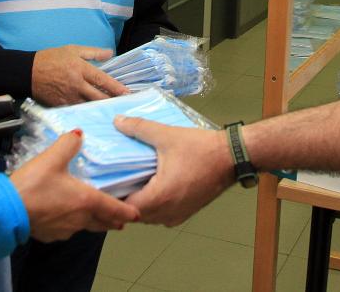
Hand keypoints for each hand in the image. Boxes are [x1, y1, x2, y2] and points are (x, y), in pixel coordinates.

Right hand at [10, 130, 139, 241]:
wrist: (7, 211)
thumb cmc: (32, 186)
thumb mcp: (51, 158)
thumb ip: (68, 144)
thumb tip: (78, 134)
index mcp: (85, 200)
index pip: (113, 208)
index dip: (127, 211)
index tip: (137, 214)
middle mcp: (80, 218)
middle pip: (103, 222)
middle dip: (113, 220)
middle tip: (121, 220)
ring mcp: (65, 229)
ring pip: (86, 227)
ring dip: (94, 223)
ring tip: (97, 218)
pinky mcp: (51, 235)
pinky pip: (68, 230)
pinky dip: (73, 225)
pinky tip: (66, 218)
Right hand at [32, 45, 128, 105]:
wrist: (27, 72)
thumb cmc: (51, 58)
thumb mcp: (72, 49)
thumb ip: (93, 52)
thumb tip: (111, 54)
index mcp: (80, 69)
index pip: (102, 80)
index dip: (116, 87)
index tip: (127, 93)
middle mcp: (77, 85)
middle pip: (99, 97)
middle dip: (112, 101)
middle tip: (123, 103)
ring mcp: (69, 97)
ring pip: (90, 105)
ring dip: (101, 107)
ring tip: (112, 109)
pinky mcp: (62, 105)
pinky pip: (78, 109)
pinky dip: (87, 110)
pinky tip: (94, 112)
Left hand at [113, 116, 233, 225]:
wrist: (233, 157)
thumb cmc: (202, 148)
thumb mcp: (167, 135)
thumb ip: (139, 128)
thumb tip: (117, 121)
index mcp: (160, 197)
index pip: (126, 209)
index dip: (113, 197)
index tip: (106, 183)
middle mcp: (168, 212)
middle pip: (135, 215)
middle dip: (124, 201)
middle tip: (115, 181)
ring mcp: (178, 215)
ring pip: (149, 217)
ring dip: (140, 204)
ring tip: (131, 182)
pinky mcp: (187, 212)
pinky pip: (162, 215)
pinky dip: (153, 206)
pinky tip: (151, 186)